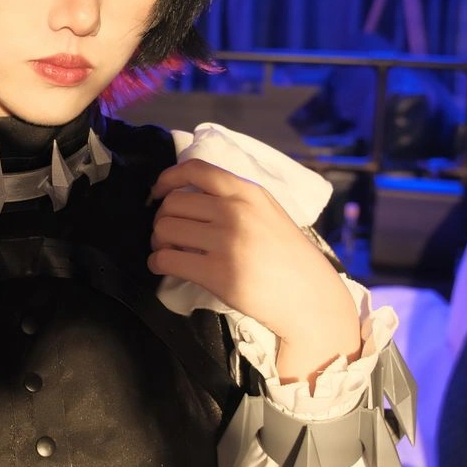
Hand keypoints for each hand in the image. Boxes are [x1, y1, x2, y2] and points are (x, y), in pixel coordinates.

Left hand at [148, 158, 360, 372]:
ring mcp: (226, 242)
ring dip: (158, 241)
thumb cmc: (287, 256)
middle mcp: (235, 211)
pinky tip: (163, 266)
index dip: (168, 178)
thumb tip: (186, 195)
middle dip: (162, 219)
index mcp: (247, 192)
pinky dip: (157, 262)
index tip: (158, 192)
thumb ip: (234, 199)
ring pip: (165, 229)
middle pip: (172, 203)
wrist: (309, 297)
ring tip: (168, 250)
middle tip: (168, 234)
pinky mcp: (217, 273)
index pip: (196, 169)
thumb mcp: (266, 211)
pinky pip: (167, 259)